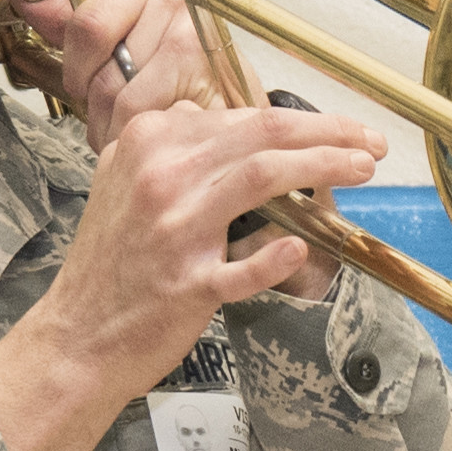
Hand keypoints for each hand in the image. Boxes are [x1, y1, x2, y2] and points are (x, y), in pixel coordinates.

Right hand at [21, 97, 387, 393]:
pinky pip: (241, 268)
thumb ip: (172, 148)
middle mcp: (160, 174)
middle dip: (328, 131)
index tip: (341, 128)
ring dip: (322, 167)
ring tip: (363, 169)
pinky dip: (275, 257)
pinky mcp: (186, 283)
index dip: (303, 119)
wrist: (79, 334)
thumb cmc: (113, 263)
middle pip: (261, 134)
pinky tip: (302, 247)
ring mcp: (174, 229)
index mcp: (149, 142)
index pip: (241, 116)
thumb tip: (222, 121)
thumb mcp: (124, 182)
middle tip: (371, 141)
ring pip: (260, 177)